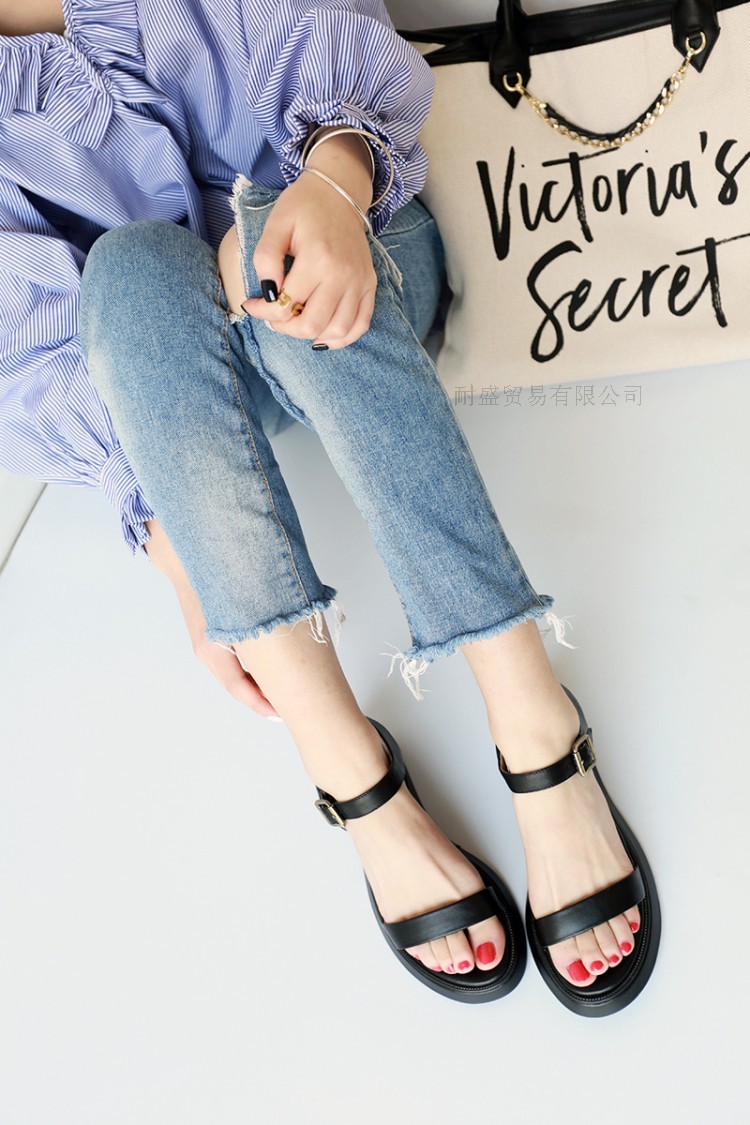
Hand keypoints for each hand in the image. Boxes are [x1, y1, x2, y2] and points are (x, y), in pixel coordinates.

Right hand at [143, 519, 279, 719]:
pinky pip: (229, 663)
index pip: (239, 687)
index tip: (284, 714)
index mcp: (214, 645)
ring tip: (281, 692)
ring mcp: (205, 645)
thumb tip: (300, 638)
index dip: (263, 704)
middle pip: (238, 686)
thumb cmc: (217, 575)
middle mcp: (208, 649)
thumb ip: (267, 623)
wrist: (184, 558)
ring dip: (256, 684)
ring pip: (234, 676)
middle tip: (288, 708)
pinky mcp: (208, 637)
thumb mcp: (246, 602)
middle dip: (263, 699)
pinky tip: (265, 670)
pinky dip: (248, 670)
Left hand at [240, 132, 377, 349]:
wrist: (338, 192)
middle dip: (285, 327)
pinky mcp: (369, 285)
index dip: (263, 312)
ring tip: (296, 320)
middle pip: (312, 325)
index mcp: (317, 259)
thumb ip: (266, 257)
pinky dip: (342, 337)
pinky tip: (323, 335)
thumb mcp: (276, 224)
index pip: (286, 305)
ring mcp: (359, 282)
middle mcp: (343, 275)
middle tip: (274, 315)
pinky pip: (360, 324)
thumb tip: (267, 293)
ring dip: (311, 335)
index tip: (253, 304)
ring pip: (337, 331)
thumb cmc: (303, 207)